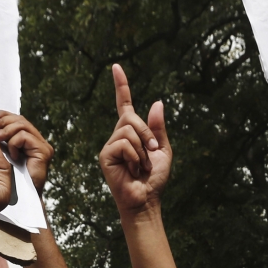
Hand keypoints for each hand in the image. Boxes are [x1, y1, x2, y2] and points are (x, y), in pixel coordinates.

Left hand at [0, 111, 53, 193]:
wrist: (23, 200)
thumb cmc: (12, 183)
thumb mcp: (0, 156)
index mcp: (29, 141)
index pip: (18, 120)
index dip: (4, 115)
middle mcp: (38, 141)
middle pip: (20, 120)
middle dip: (2, 121)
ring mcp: (42, 146)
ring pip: (22, 126)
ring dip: (4, 132)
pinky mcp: (44, 152)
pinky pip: (24, 137)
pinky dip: (13, 144)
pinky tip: (11, 155)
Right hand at [100, 64, 171, 215]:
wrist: (146, 200)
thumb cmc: (154, 179)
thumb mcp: (162, 150)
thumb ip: (157, 128)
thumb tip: (156, 102)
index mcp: (131, 133)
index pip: (124, 105)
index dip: (121, 86)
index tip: (117, 67)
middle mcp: (118, 136)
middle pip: (131, 117)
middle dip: (146, 133)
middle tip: (151, 153)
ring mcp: (110, 146)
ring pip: (128, 130)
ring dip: (142, 149)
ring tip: (141, 166)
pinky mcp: (105, 156)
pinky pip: (123, 143)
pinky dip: (134, 156)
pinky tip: (132, 169)